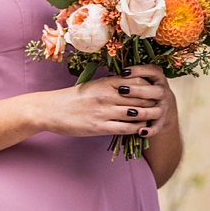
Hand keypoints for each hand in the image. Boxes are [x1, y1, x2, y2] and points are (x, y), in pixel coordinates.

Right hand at [40, 64, 172, 137]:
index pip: (138, 82)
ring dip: (147, 116)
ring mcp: (104, 112)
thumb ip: (111, 85)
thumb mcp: (92, 85)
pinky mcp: (99, 127)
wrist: (50, 110)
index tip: (153, 91)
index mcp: (105, 83)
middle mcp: (107, 96)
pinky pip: (126, 128)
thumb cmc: (72, 97)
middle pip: (140, 98)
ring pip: (136, 113)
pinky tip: (140, 129)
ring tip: (153, 118)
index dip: (149, 87)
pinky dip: (136, 128)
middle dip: (152, 102)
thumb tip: (131, 85)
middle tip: (159, 106)